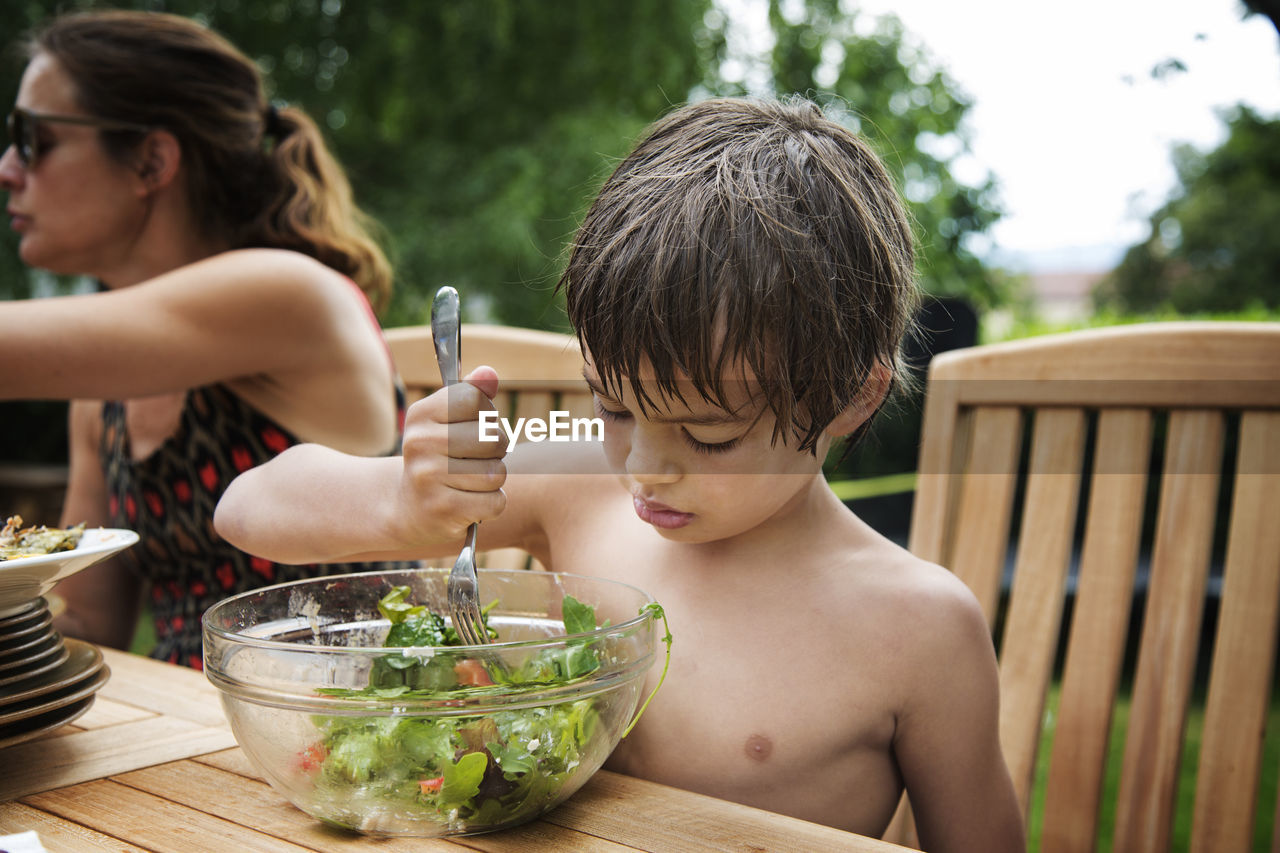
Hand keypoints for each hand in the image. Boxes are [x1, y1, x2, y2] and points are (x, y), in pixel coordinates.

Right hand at [395, 366, 508, 546]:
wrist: (409, 508)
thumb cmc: (439, 457)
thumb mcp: (447, 421)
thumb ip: (472, 394)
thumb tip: (490, 374)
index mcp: (421, 414)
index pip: (476, 400)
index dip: (486, 416)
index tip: (472, 428)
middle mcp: (420, 443)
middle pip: (493, 438)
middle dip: (495, 451)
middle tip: (474, 460)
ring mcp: (429, 477)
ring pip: (497, 473)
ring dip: (493, 480)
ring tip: (470, 481)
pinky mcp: (442, 509)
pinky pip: (495, 502)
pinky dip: (491, 504)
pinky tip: (470, 502)